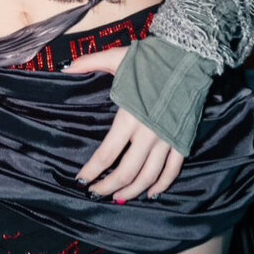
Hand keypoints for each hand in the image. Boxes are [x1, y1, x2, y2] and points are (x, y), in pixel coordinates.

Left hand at [63, 47, 184, 201]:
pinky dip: (162, 184)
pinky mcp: (182, 139)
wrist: (187, 56)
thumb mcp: (116, 58)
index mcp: (129, 117)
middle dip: (108, 186)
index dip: (92, 170)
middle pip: (126, 172)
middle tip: (95, 193)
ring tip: (118, 197)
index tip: (81, 180)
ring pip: (149, 176)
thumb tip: (65, 68)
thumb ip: (89, 63)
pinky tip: (151, 193)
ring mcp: (167, 138)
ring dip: (132, 191)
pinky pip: (173, 169)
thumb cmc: (150, 59)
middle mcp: (148, 133)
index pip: (107, 154)